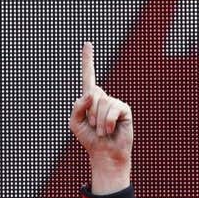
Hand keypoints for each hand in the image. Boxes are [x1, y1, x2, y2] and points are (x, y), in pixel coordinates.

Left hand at [69, 42, 132, 193]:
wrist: (104, 153)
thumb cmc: (89, 139)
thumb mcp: (74, 123)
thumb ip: (77, 107)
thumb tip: (91, 93)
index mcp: (90, 99)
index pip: (89, 76)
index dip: (88, 60)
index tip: (87, 43)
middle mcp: (103, 97)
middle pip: (92, 94)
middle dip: (90, 114)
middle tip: (95, 127)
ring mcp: (114, 102)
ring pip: (101, 103)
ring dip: (98, 121)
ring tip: (102, 130)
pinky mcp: (124, 109)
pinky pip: (112, 110)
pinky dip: (108, 123)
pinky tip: (110, 131)